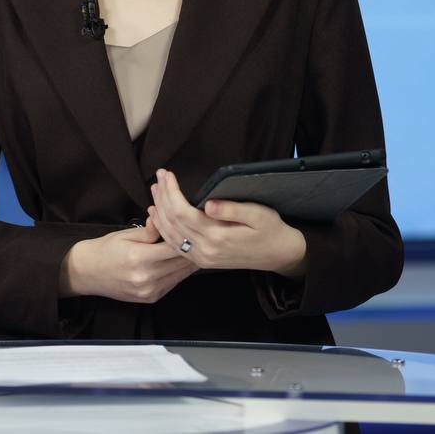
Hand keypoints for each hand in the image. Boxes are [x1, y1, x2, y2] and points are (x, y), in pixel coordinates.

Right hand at [59, 221, 198, 303]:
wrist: (88, 272)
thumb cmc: (105, 249)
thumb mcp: (125, 234)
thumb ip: (149, 230)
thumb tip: (165, 220)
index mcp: (140, 258)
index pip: (175, 247)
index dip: (188, 237)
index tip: (195, 229)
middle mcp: (146, 278)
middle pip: (182, 263)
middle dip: (193, 250)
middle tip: (203, 239)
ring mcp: (148, 291)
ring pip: (180, 275)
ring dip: (189, 263)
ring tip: (198, 249)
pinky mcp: (150, 298)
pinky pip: (172, 284)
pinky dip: (179, 273)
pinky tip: (181, 262)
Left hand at [149, 168, 307, 277]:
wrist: (278, 254)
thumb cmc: (270, 229)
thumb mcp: (258, 214)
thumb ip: (232, 209)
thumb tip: (208, 204)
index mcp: (217, 237)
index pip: (182, 212)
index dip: (171, 192)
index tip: (168, 174)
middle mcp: (205, 251)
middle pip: (172, 222)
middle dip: (162, 197)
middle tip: (159, 175)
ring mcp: (202, 258)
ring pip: (170, 234)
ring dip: (159, 211)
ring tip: (155, 190)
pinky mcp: (202, 260)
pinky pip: (176, 245)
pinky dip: (163, 229)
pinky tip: (157, 216)